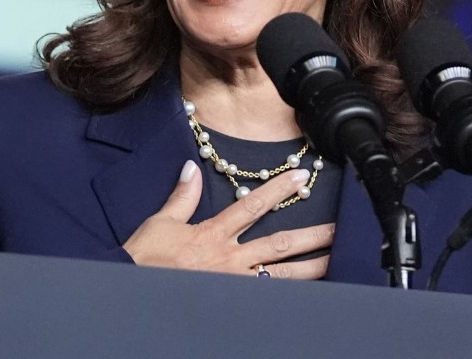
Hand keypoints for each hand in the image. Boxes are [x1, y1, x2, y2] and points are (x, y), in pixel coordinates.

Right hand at [123, 160, 333, 278]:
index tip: (300, 176)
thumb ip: (182, 197)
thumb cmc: (145, 260)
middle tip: (337, 228)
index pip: (253, 206)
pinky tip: (309, 295)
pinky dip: (288, 296)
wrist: (134, 293)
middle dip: (311, 235)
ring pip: (280, 275)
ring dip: (310, 268)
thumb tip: (191, 168)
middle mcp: (229, 259)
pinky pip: (267, 299)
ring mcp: (234, 284)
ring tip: (335, 261)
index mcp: (213, 234)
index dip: (278, 189)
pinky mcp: (232, 303)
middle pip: (278, 243)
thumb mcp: (161, 223)